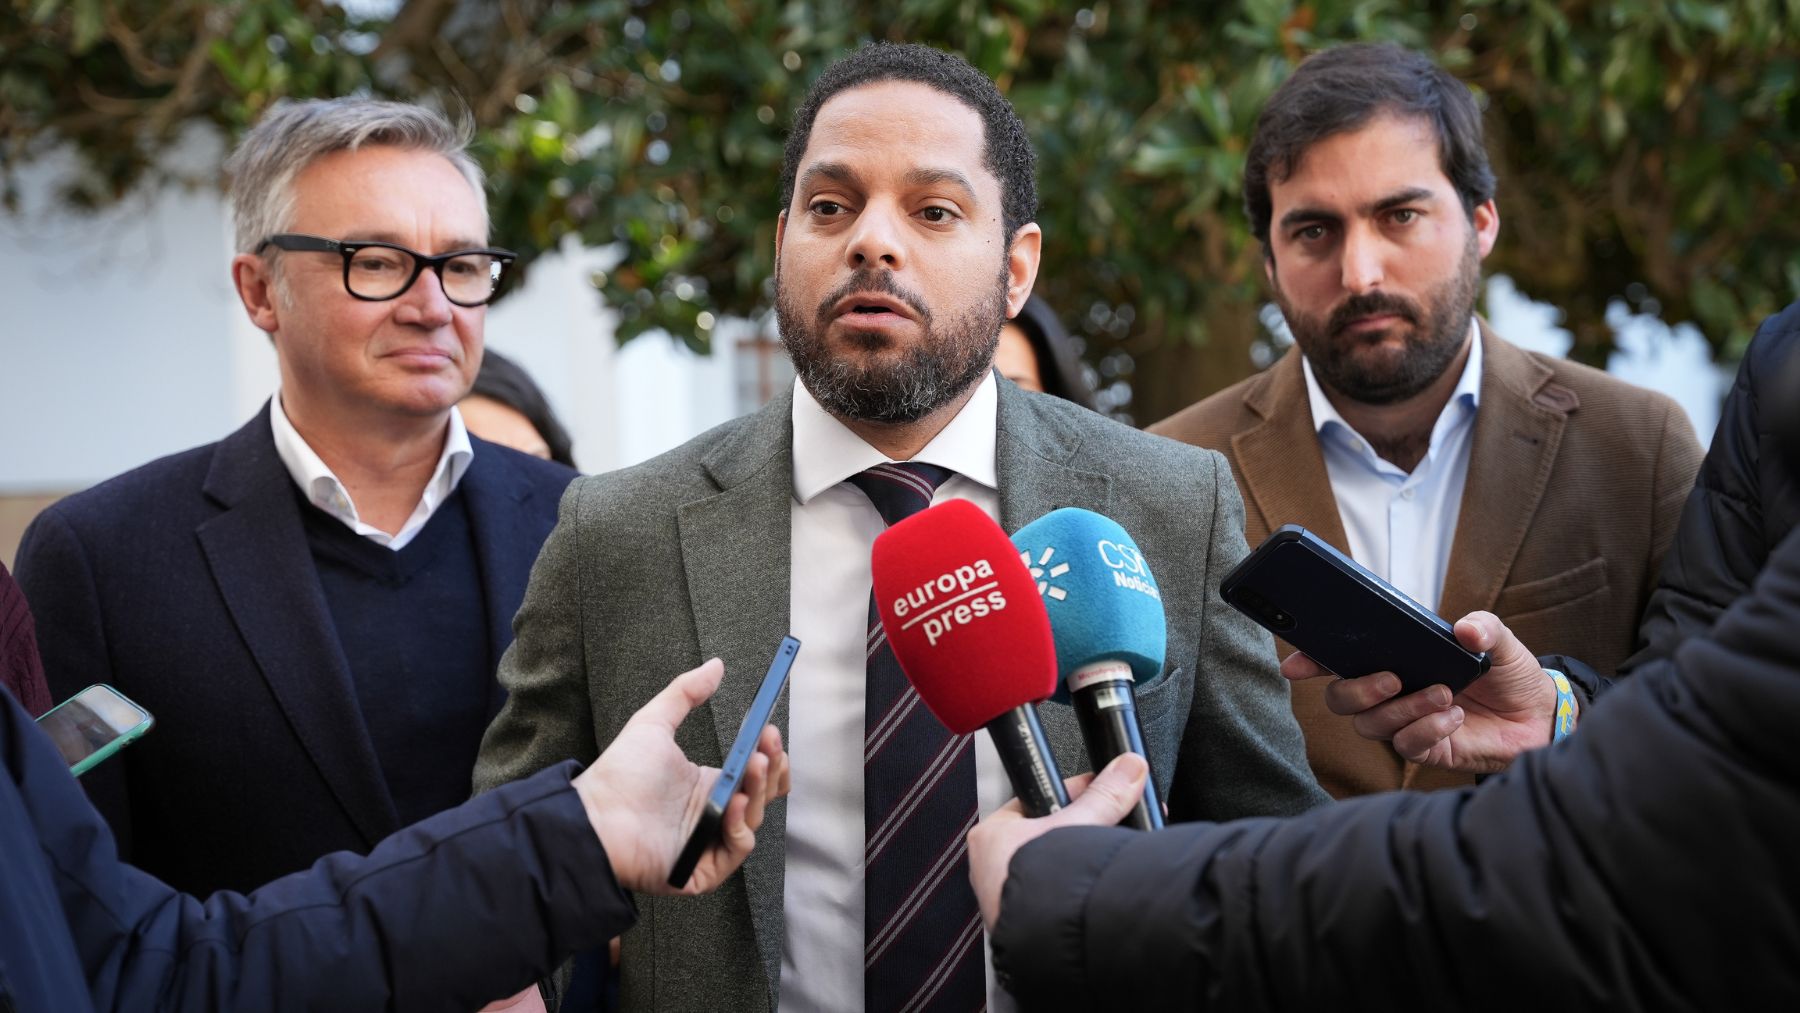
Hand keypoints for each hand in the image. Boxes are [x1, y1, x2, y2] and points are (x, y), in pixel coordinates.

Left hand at [572, 659, 790, 894]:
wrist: (593, 815)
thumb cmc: (618, 775)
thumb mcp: (654, 722)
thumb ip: (685, 692)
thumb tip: (715, 665)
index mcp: (708, 785)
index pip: (756, 775)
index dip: (770, 756)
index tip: (770, 731)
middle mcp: (714, 813)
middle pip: (762, 794)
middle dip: (771, 767)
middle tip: (765, 744)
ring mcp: (709, 842)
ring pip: (754, 818)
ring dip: (759, 789)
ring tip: (750, 764)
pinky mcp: (703, 868)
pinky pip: (737, 849)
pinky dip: (741, 827)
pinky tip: (733, 803)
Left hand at [967, 752, 1147, 932]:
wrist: (1047, 948)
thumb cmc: (1039, 891)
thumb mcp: (1079, 828)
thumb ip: (1105, 798)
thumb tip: (1128, 769)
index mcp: (991, 836)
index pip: (1037, 798)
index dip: (1074, 791)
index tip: (1102, 788)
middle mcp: (992, 867)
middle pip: (1049, 831)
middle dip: (1084, 826)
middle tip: (1115, 819)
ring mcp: (1008, 899)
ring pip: (1054, 864)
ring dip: (1084, 856)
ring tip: (1112, 850)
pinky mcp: (1027, 923)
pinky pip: (1057, 893)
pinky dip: (1079, 885)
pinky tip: (1099, 884)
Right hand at [1280, 611, 1566, 773]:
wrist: (1540, 716)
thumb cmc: (1509, 674)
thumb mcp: (1498, 640)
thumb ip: (1483, 627)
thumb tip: (1465, 629)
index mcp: (1396, 659)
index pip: (1341, 660)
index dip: (1311, 661)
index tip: (1296, 664)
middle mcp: (1392, 692)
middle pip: (1341, 699)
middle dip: (1358, 689)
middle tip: (1394, 678)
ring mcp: (1405, 723)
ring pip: (1371, 724)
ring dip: (1403, 709)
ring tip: (1444, 695)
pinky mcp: (1426, 750)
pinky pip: (1406, 746)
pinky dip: (1427, 729)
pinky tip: (1453, 717)